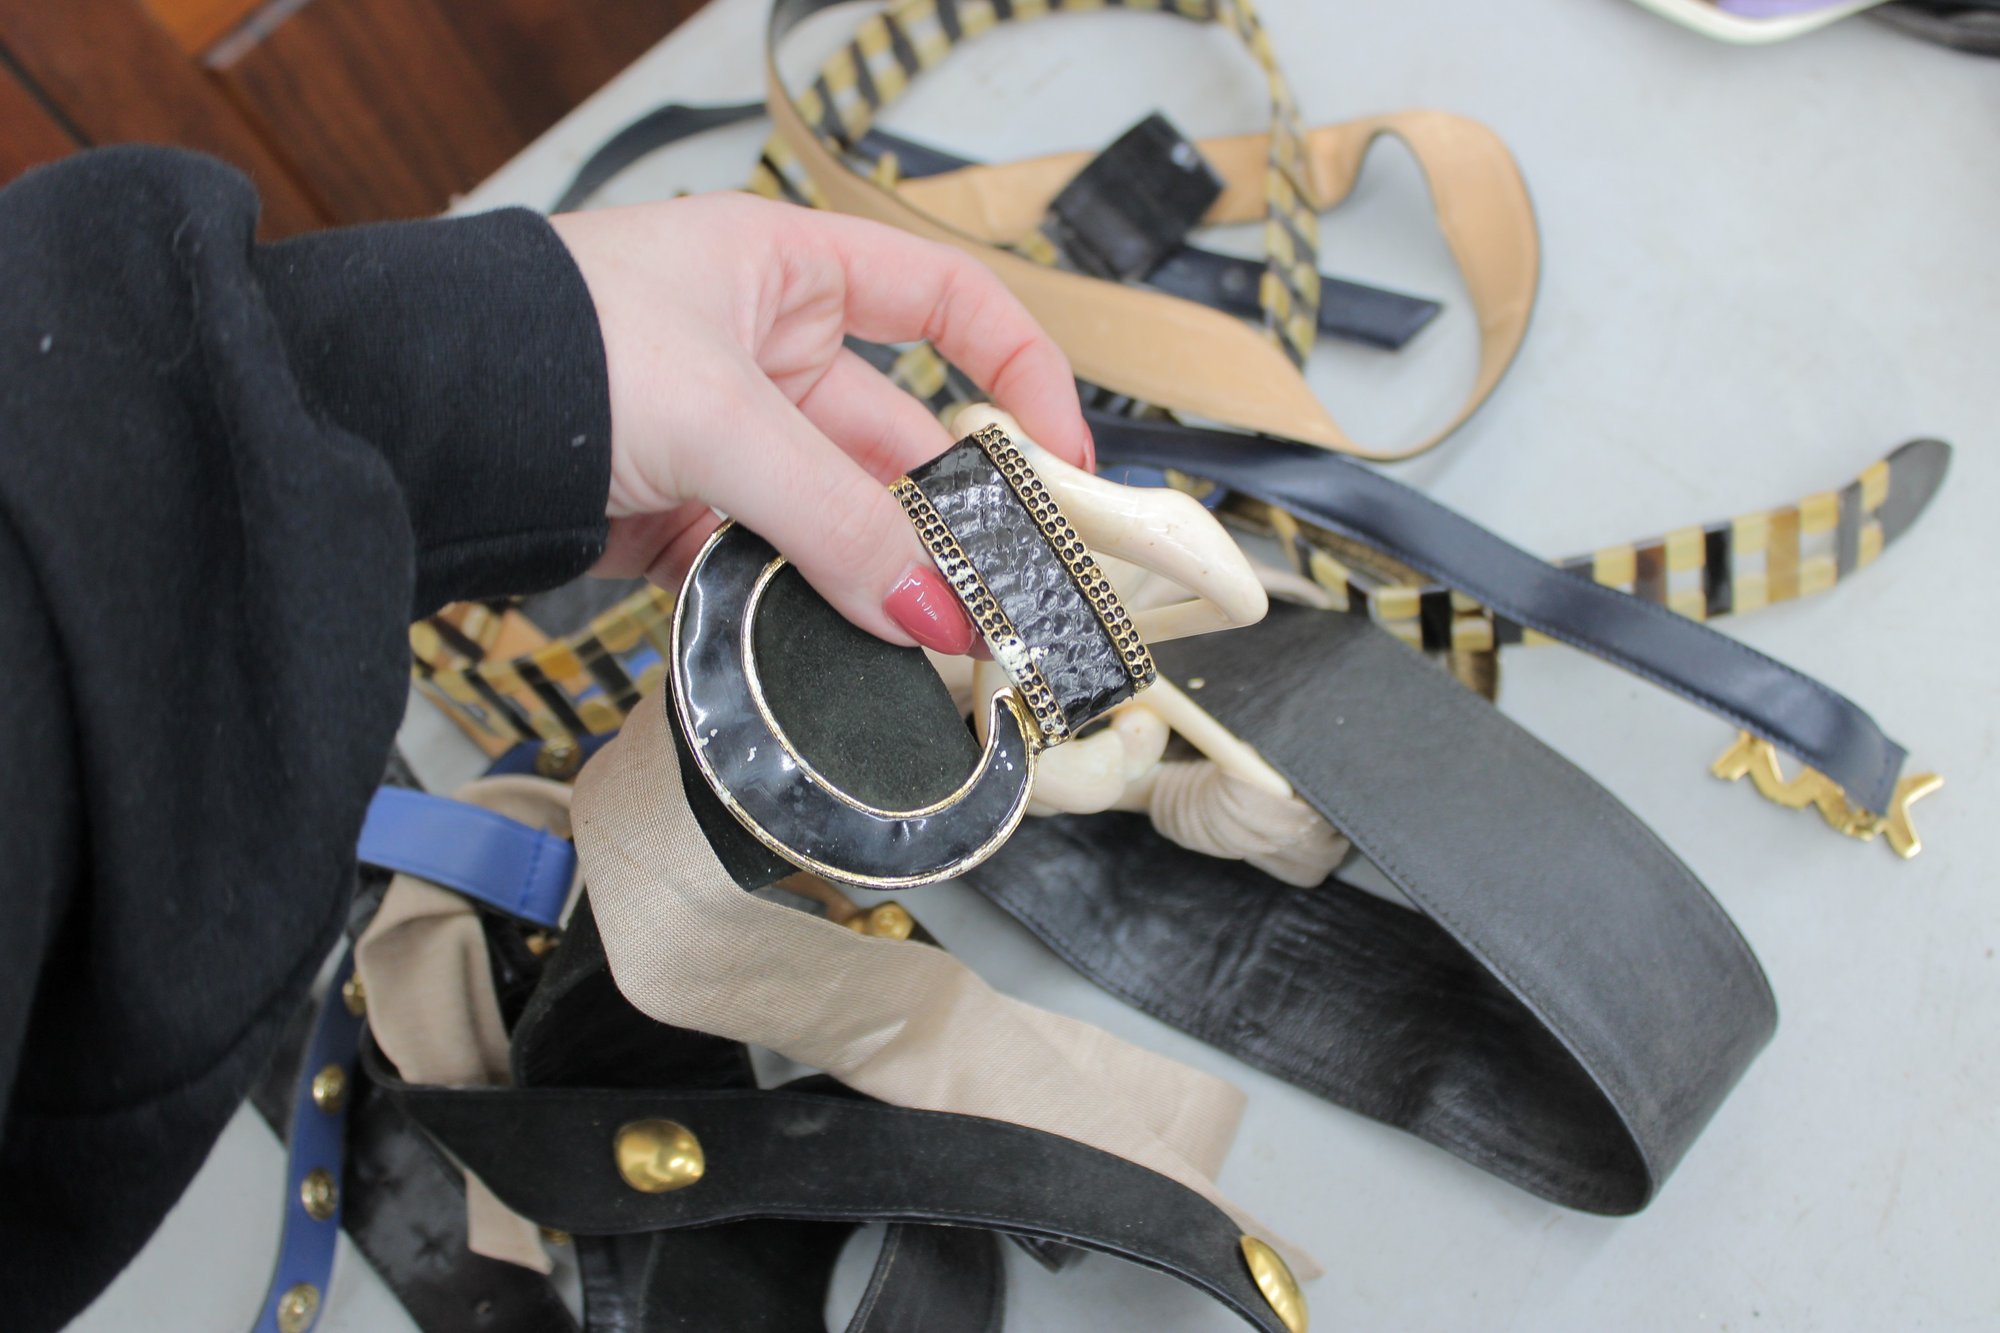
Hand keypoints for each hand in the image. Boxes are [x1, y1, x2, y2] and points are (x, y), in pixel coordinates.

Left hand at [549, 193, 1093, 652]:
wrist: (402, 419)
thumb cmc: (544, 346)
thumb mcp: (723, 419)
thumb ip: (838, 519)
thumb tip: (931, 611)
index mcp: (786, 270)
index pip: (942, 301)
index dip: (1015, 370)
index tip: (1062, 455)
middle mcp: (761, 348)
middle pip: (892, 436)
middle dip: (942, 517)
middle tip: (994, 598)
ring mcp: (721, 439)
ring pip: (833, 516)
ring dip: (871, 578)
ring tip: (922, 642)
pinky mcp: (677, 517)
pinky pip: (769, 566)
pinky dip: (799, 608)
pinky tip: (834, 648)